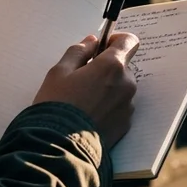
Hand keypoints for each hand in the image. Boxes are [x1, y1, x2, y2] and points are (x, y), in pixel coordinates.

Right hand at [34, 32, 139, 147]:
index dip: (116, 40)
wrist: (60, 146)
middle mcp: (126, 84)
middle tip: (83, 80)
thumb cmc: (57, 106)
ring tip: (83, 102)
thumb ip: (78, 51)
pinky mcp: (126, 124)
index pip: (129, 41)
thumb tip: (92, 42)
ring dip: (108, 89)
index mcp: (112, 66)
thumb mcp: (59, 72)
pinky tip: (89, 115)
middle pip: (123, 67)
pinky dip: (108, 107)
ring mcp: (128, 105)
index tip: (103, 46)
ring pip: (121, 88)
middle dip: (106, 69)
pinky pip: (120, 107)